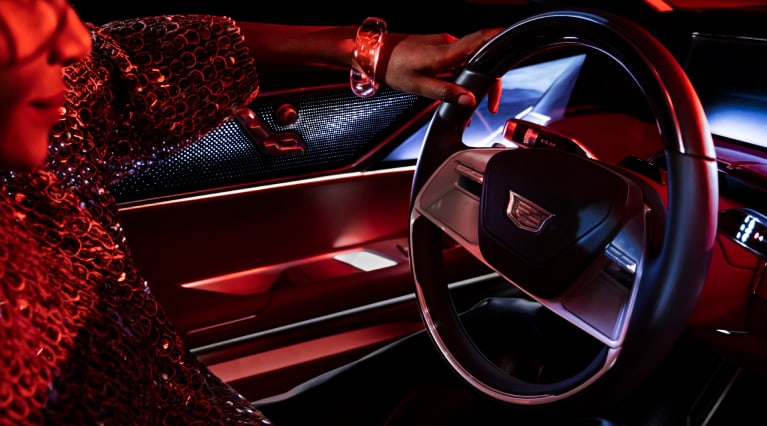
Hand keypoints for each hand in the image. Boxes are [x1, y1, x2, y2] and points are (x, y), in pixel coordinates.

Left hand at [377, 28, 502, 113]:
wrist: (373, 53)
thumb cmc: (393, 68)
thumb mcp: (419, 86)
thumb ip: (447, 93)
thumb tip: (470, 101)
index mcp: (446, 52)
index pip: (481, 40)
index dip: (501, 39)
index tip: (517, 43)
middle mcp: (448, 44)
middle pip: (481, 55)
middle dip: (491, 78)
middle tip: (492, 103)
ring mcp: (444, 45)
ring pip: (470, 59)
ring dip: (476, 77)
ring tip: (475, 101)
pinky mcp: (438, 48)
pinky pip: (459, 59)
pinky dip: (464, 73)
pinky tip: (459, 89)